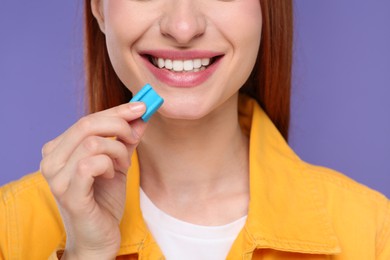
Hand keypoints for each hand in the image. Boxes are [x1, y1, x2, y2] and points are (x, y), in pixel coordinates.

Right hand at [40, 102, 146, 258]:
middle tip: (136, 136)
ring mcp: (56, 177)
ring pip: (92, 143)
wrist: (99, 236)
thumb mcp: (117, 163)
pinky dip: (109, 164)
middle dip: (119, 125)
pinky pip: (91, 163)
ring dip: (117, 151)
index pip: (87, 120)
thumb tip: (141, 115)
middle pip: (86, 124)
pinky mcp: (68, 193)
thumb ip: (125, 140)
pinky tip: (113, 174)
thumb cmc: (104, 199)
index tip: (141, 106)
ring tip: (123, 165)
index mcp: (59, 149)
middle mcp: (51, 160)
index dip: (116, 111)